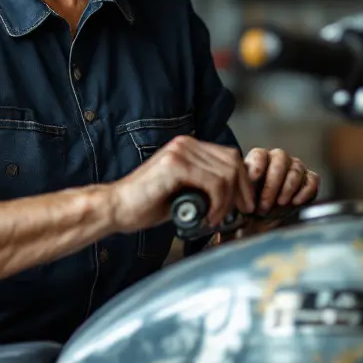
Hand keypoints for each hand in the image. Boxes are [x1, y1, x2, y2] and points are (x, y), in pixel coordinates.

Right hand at [105, 135, 254, 232]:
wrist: (117, 208)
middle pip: (233, 162)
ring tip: (216, 219)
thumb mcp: (184, 191)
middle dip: (242, 191)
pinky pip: (214, 183)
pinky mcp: (176, 165)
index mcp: (189, 146)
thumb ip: (206, 186)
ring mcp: (180, 151)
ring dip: (228, 202)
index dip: (244, 181)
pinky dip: (218, 204)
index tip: (245, 204)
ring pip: (226, 174)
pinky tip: (209, 217)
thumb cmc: (147, 204)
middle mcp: (186, 143)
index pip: (230, 157)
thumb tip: (237, 196)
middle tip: (240, 213)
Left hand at [241, 147, 319, 231]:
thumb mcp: (241, 201)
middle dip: (272, 183)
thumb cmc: (251, 206)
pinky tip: (296, 202)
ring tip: (280, 204)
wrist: (266, 218)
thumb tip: (237, 198)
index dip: (257, 165)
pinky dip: (305, 191)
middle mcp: (278, 160)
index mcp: (259, 160)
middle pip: (280, 159)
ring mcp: (295, 168)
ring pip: (296, 169)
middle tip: (265, 203)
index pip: (259, 154)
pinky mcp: (309, 180)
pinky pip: (312, 179)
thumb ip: (238, 195)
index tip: (253, 179)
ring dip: (288, 188)